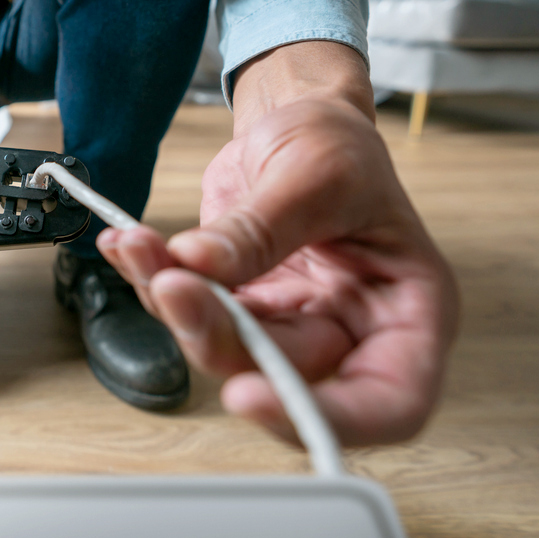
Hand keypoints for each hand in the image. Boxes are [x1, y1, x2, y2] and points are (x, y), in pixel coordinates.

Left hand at [98, 43, 457, 445]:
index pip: (390, 403)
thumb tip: (199, 266)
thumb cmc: (338, 145)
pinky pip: (192, 313)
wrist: (297, 119)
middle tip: (169, 284)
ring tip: (137, 246)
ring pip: (224, 350)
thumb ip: (263, 227)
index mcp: (410, 312)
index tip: (248, 393)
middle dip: (215, 334)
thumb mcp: (318, 172)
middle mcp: (352, 331)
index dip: (327, 418)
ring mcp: (290, 324)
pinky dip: (153, 281)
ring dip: (172, 305)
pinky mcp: (240, 306)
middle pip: (284, 374)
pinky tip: (128, 245)